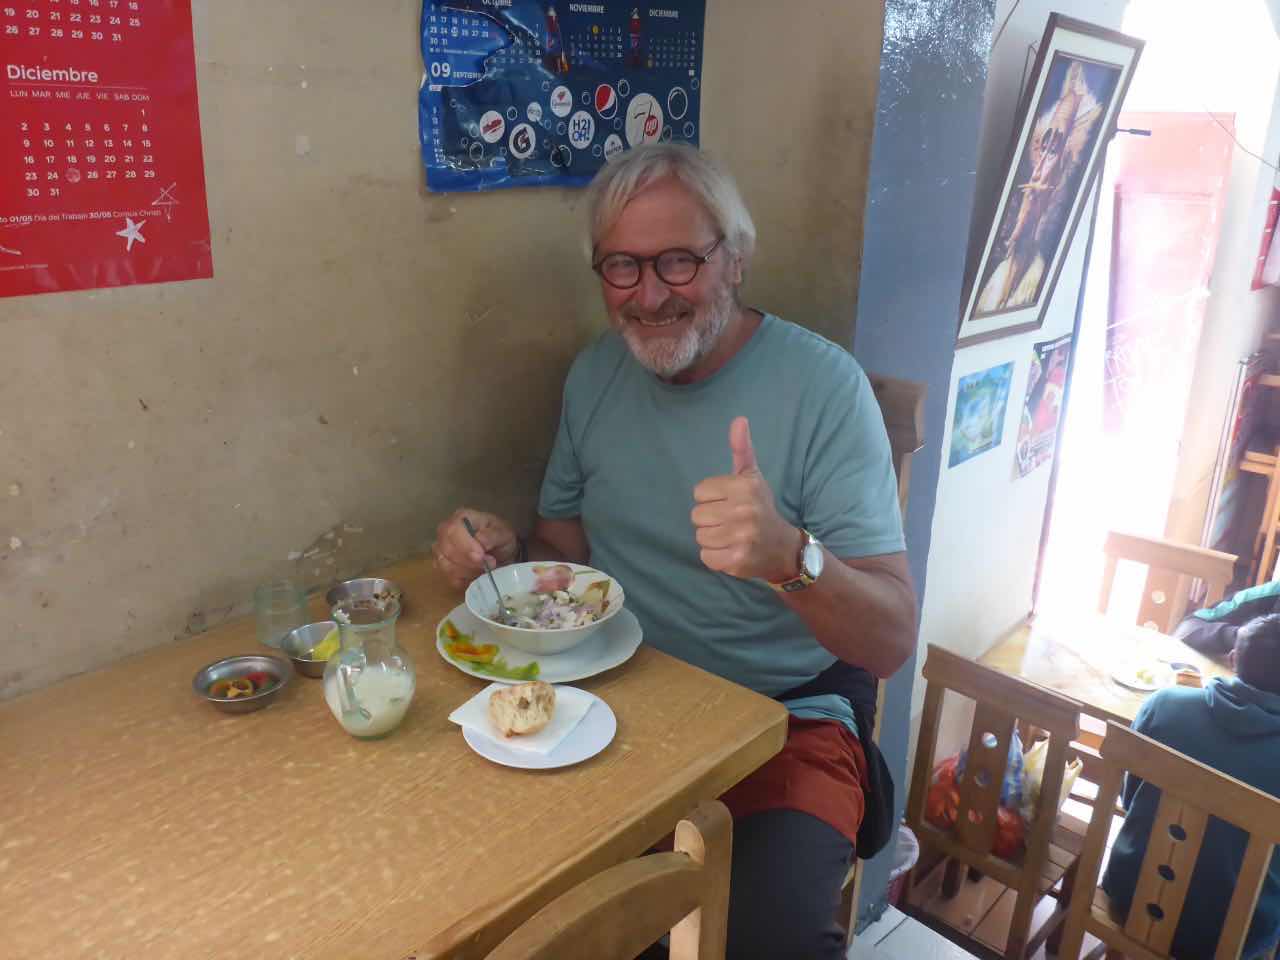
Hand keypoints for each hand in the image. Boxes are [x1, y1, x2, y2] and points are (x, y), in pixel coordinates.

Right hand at [432, 507, 517, 590]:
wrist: (501, 554)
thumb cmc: (500, 539)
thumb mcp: (504, 533)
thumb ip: (492, 535)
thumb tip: (480, 539)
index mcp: (461, 518)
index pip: (452, 530)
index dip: (465, 546)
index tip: (481, 556)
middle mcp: (445, 532)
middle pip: (446, 550)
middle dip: (469, 562)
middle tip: (490, 563)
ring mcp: (441, 550)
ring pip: (446, 566)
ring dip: (469, 571)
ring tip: (485, 568)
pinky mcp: (443, 567)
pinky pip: (450, 578)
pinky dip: (466, 580)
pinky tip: (477, 574)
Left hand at [691, 417, 799, 581]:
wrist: (782, 548)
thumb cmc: (760, 508)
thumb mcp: (752, 477)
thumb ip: (741, 449)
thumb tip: (738, 419)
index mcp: (745, 486)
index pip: (699, 492)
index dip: (711, 498)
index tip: (729, 503)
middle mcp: (744, 511)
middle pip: (697, 515)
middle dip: (710, 519)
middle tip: (730, 521)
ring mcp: (741, 537)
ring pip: (700, 536)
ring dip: (712, 538)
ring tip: (731, 536)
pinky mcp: (737, 560)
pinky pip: (706, 557)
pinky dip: (715, 556)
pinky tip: (731, 550)